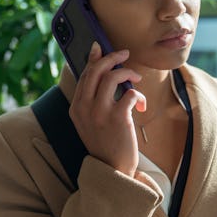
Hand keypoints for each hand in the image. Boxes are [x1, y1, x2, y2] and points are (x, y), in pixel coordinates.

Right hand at [68, 42, 146, 176]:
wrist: (112, 169)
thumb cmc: (105, 143)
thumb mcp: (91, 121)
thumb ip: (92, 99)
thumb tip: (99, 73)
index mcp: (76, 107)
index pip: (84, 75)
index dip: (94, 59)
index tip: (100, 47)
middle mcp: (84, 108)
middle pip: (96, 71)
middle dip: (112, 57)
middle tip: (124, 54)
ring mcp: (100, 113)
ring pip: (112, 77)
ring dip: (128, 73)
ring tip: (136, 79)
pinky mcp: (117, 118)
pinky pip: (129, 93)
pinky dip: (138, 95)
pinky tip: (140, 104)